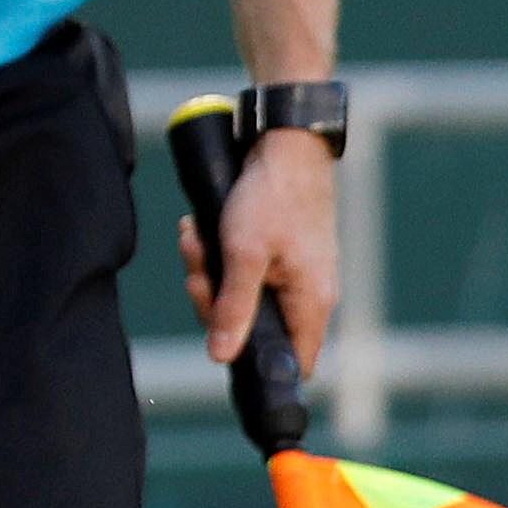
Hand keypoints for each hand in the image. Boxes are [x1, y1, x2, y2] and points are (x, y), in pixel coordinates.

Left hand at [177, 122, 341, 370]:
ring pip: (243, 298)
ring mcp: (295, 275)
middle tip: (198, 270)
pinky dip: (220, 257)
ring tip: (196, 239)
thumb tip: (221, 356)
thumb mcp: (244, 254)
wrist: (285, 144)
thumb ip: (233, 308)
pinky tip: (204, 233)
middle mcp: (309, 295)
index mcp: (312, 303)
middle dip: (215, 301)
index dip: (255, 362)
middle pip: (255, 329)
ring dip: (211, 272)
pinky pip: (244, 273)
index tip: (220, 337)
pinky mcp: (280, 256)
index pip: (292, 363)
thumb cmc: (273, 196)